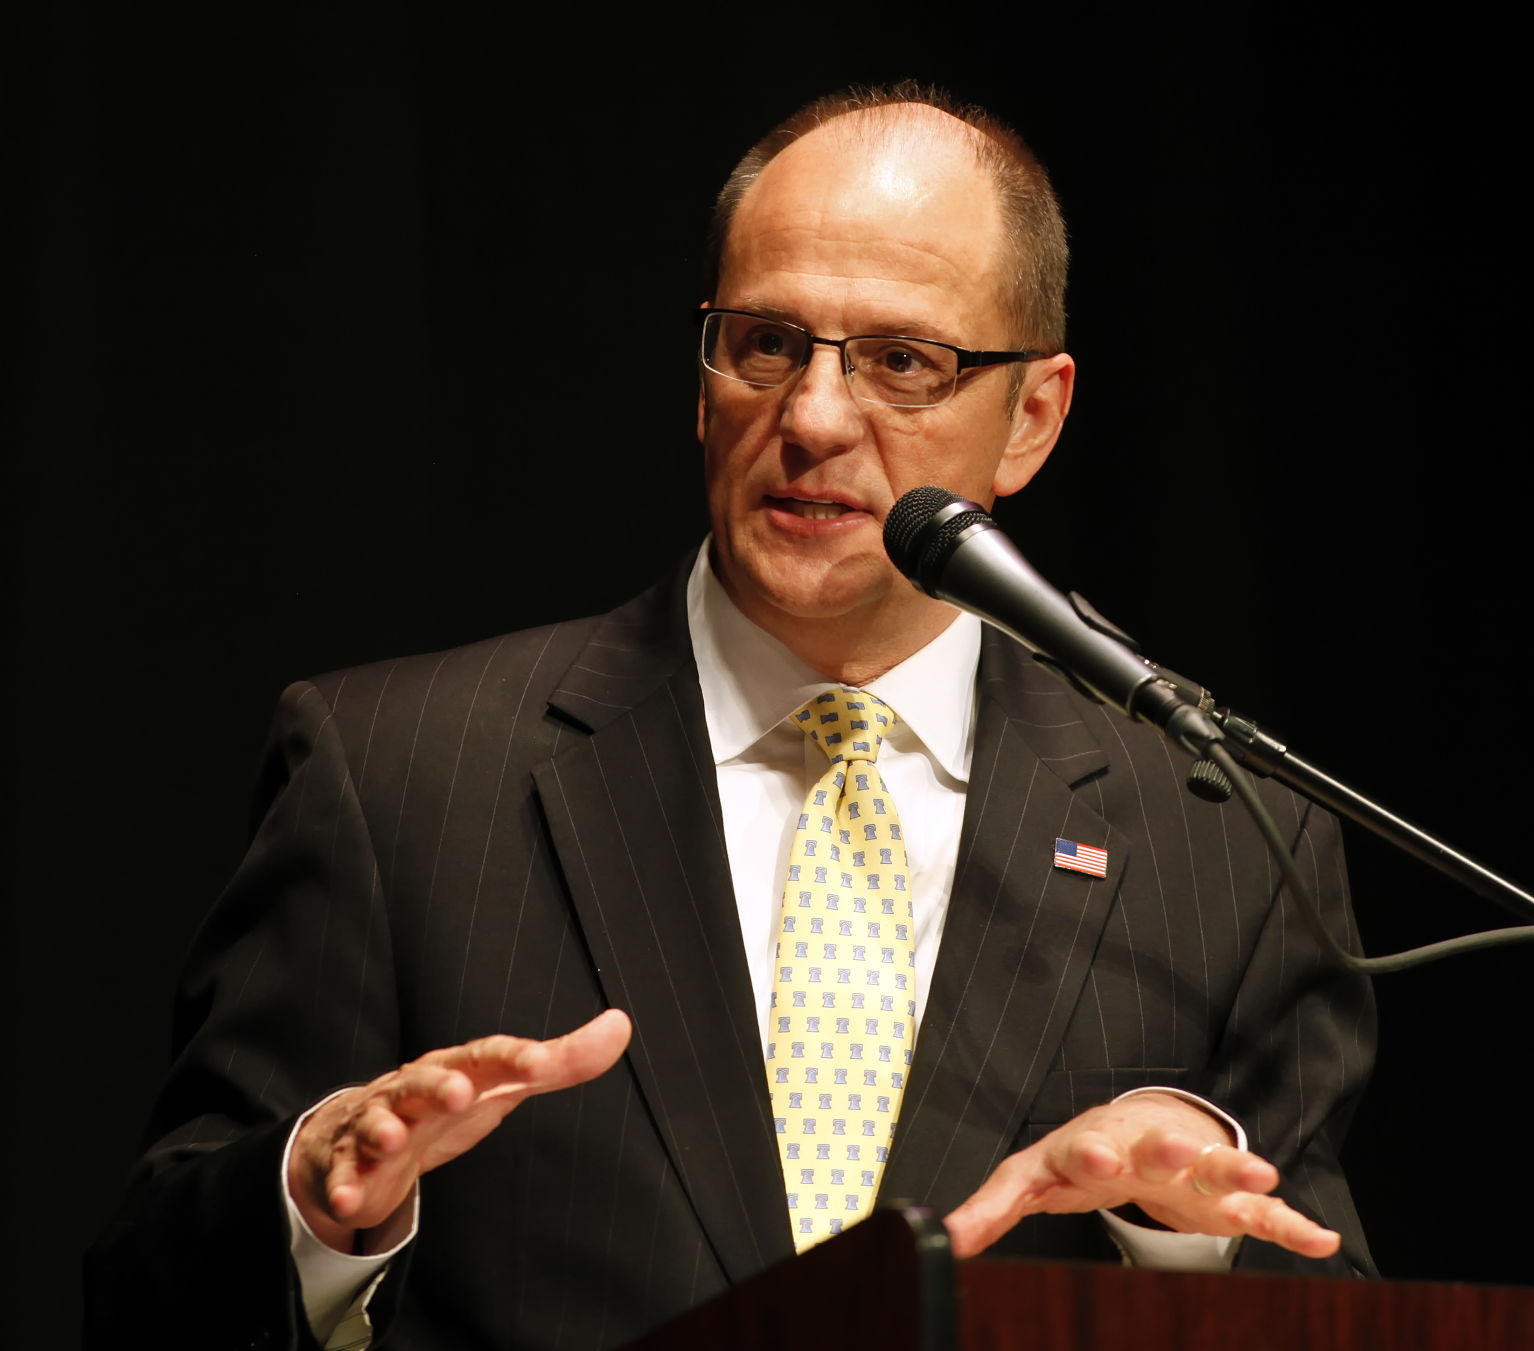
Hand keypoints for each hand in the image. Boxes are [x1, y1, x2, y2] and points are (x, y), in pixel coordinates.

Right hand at [287, 1009, 631, 1252]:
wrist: (367, 1131)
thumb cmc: (449, 1101)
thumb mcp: (506, 1083)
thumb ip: (563, 1060)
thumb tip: (620, 1024)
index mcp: (459, 1066)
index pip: (488, 1056)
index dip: (514, 1058)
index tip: (540, 1064)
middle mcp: (415, 1086)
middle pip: (425, 1079)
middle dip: (440, 1084)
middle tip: (459, 1093)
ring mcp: (379, 1121)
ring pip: (377, 1120)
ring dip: (384, 1127)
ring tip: (393, 1138)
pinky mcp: (349, 1160)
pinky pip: (344, 1172)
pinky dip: (344, 1185)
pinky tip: (348, 1200)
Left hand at [943, 1092, 1340, 1260]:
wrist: (1135, 1126)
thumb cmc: (1076, 1157)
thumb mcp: (1031, 1179)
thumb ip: (991, 1209)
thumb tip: (937, 1243)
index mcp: (1089, 1145)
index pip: (1085, 1146)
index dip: (1088, 1154)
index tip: (1093, 1160)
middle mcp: (1143, 1148)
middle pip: (1155, 1145)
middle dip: (1167, 1149)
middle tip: (1183, 1150)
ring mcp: (1191, 1171)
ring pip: (1215, 1167)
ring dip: (1235, 1171)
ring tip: (1262, 1176)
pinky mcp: (1226, 1200)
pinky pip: (1262, 1215)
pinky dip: (1289, 1225)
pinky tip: (1321, 1241)